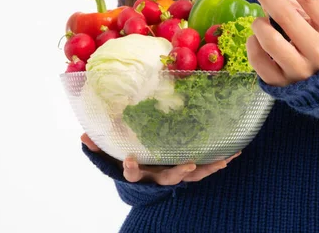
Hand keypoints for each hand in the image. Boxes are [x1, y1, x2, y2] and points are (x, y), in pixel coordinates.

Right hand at [81, 133, 240, 184]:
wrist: (145, 183)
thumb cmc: (130, 163)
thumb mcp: (112, 158)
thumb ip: (99, 149)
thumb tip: (83, 135)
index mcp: (141, 173)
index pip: (133, 174)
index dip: (131, 169)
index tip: (129, 160)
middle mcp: (159, 176)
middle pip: (170, 178)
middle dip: (180, 171)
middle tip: (190, 164)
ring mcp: (175, 175)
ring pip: (193, 176)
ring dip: (208, 169)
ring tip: (223, 161)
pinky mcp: (189, 171)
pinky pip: (206, 168)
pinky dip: (219, 162)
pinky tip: (234, 154)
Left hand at [236, 0, 318, 86]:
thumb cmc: (317, 39)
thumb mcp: (311, 16)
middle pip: (285, 12)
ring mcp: (302, 71)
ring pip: (268, 38)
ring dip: (258, 23)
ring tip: (263, 22)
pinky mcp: (283, 85)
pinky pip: (257, 59)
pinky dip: (252, 44)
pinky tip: (258, 41)